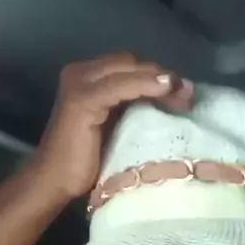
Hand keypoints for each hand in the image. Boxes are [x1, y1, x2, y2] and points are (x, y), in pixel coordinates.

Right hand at [31, 52, 193, 202]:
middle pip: (131, 62)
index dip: (158, 75)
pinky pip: (120, 85)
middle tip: (189, 93)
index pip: (130, 66)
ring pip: (128, 69)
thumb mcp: (115, 129)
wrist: (55, 181)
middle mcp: (82, 72)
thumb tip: (168, 103)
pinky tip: (166, 88)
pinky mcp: (82, 99)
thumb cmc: (86, 163)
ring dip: (159, 78)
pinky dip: (145, 84)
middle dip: (162, 75)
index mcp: (89, 77)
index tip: (185, 92)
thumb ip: (132, 110)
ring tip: (184, 93)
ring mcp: (80, 83)